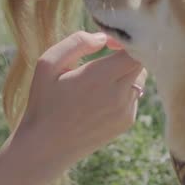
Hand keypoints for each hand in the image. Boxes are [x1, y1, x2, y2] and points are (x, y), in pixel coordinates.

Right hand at [16, 31, 146, 170]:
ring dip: (126, 74)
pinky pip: (134, 97)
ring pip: (139, 80)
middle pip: (141, 63)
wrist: (46, 146)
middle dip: (127, 56)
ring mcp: (125, 111)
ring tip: (100, 81)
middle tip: (106, 58)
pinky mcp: (126, 123)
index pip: (134, 51)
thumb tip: (103, 38)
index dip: (126, 42)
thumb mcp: (48, 65)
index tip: (109, 44)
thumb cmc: (43, 102)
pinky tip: (100, 99)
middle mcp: (118, 95)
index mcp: (98, 77)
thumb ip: (76, 43)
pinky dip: (123, 91)